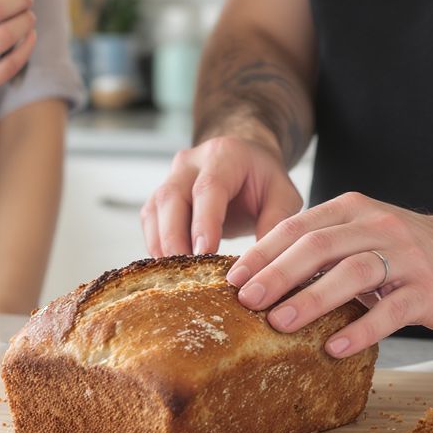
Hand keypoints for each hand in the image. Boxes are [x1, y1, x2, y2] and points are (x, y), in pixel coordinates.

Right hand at [141, 136, 303, 256]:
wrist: (243, 160)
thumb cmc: (263, 179)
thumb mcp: (283, 195)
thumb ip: (275, 223)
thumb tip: (263, 264)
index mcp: (223, 156)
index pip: (208, 189)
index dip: (203, 222)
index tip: (205, 252)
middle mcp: (189, 163)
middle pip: (171, 198)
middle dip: (175, 237)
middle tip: (186, 271)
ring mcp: (170, 178)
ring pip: (155, 210)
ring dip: (162, 245)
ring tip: (176, 276)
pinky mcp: (160, 197)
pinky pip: (150, 221)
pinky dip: (156, 245)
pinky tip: (169, 268)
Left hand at [225, 192, 432, 357]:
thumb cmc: (404, 252)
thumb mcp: (361, 236)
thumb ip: (321, 249)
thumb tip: (260, 279)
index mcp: (352, 211)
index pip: (297, 226)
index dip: (262, 252)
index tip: (232, 278)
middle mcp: (377, 226)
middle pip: (318, 246)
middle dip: (277, 274)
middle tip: (246, 301)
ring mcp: (405, 257)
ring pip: (352, 272)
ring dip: (312, 299)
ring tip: (280, 323)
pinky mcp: (428, 289)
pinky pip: (390, 310)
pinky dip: (360, 328)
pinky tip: (334, 347)